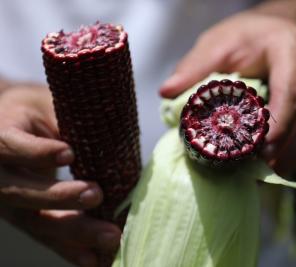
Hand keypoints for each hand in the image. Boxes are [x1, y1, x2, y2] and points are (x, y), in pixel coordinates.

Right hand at [0, 85, 120, 266]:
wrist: (10, 127)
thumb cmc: (32, 113)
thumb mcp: (44, 105)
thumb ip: (64, 120)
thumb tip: (107, 138)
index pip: (8, 146)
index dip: (36, 152)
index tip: (69, 153)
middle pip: (21, 192)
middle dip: (59, 197)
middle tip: (96, 194)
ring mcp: (10, 202)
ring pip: (36, 221)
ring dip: (74, 232)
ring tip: (110, 237)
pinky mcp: (25, 217)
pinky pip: (46, 235)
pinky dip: (70, 249)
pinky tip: (94, 260)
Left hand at [160, 12, 295, 173]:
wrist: (282, 32)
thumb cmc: (247, 39)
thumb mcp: (218, 44)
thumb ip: (195, 67)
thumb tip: (166, 92)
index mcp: (291, 47)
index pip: (292, 89)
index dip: (280, 125)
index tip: (261, 153)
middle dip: (288, 149)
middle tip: (262, 171)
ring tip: (270, 173)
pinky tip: (283, 162)